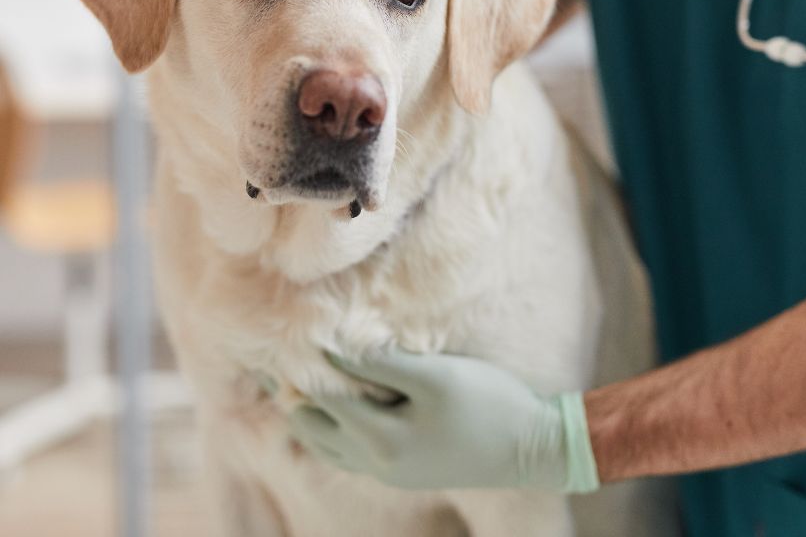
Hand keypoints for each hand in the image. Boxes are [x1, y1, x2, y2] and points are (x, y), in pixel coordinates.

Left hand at [289, 348, 599, 491]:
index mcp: (381, 440)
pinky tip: (334, 407)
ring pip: (327, 444)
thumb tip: (334, 348)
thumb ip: (383, 364)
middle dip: (291, 395)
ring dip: (307, 413)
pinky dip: (331, 426)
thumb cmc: (487, 404)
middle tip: (271, 362)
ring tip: (291, 383)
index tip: (283, 336)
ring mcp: (388, 471)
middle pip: (314, 428)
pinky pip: (348, 451)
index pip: (322, 399)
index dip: (300, 366)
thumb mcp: (436, 377)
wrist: (532, 448)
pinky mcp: (402, 470)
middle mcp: (376, 462)